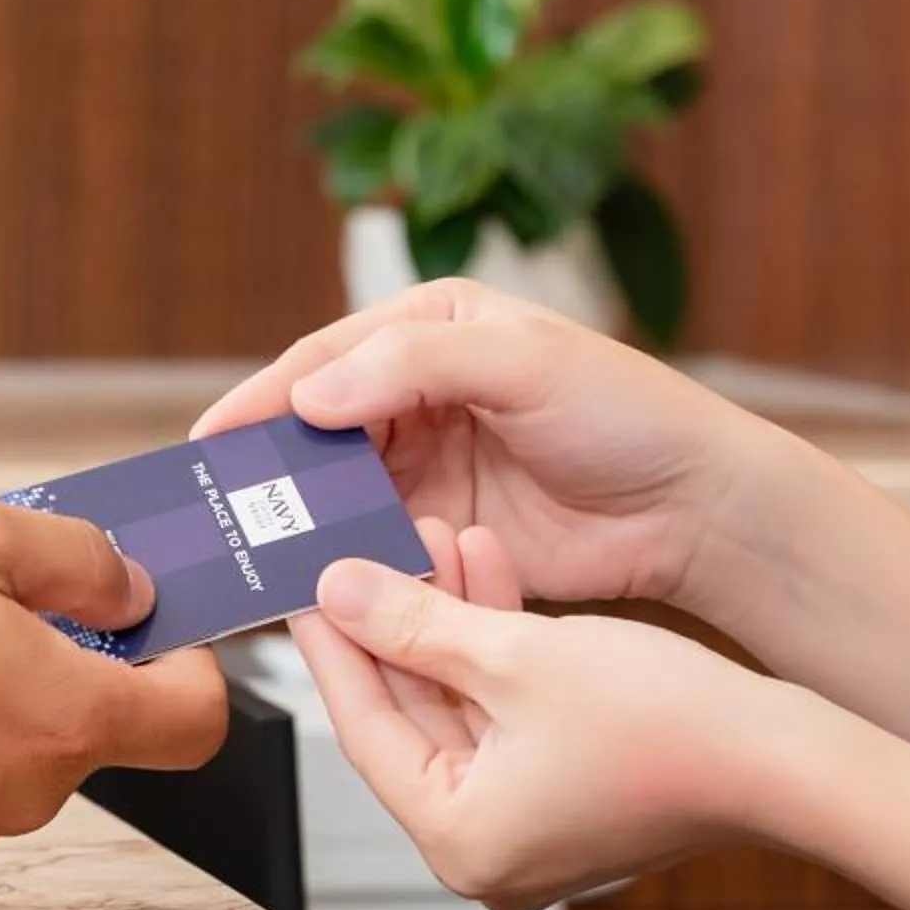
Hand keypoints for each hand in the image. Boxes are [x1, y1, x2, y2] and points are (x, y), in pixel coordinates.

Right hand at [0, 496, 228, 845]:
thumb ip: (82, 560)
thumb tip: (134, 592)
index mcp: (63, 721)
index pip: (199, 722)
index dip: (197, 663)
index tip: (155, 617)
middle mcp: (30, 788)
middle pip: (107, 721)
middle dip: (80, 650)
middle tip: (12, 582)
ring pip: (34, 734)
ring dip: (11, 674)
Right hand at [193, 279, 772, 612]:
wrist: (693, 509)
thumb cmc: (628, 415)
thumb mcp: (522, 362)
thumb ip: (412, 363)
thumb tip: (313, 393)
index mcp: (433, 329)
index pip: (327, 358)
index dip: (266, 397)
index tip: (216, 439)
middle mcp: (420, 395)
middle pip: (319, 429)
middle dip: (272, 464)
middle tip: (218, 504)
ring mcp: (430, 469)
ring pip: (339, 492)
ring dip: (300, 519)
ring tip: (250, 547)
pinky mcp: (444, 536)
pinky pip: (374, 546)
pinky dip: (343, 562)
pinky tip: (311, 580)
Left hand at [291, 520, 810, 909]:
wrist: (784, 757)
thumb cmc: (667, 723)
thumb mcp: (518, 656)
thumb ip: (416, 624)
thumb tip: (339, 594)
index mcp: (458, 840)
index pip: (363, 727)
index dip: (331, 643)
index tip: (303, 582)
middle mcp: (486, 851)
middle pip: (411, 717)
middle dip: (397, 620)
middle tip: (365, 545)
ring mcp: (531, 830)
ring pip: (463, 708)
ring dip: (452, 622)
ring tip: (437, 533)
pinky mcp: (571, 799)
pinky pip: (510, 717)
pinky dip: (500, 651)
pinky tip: (490, 571)